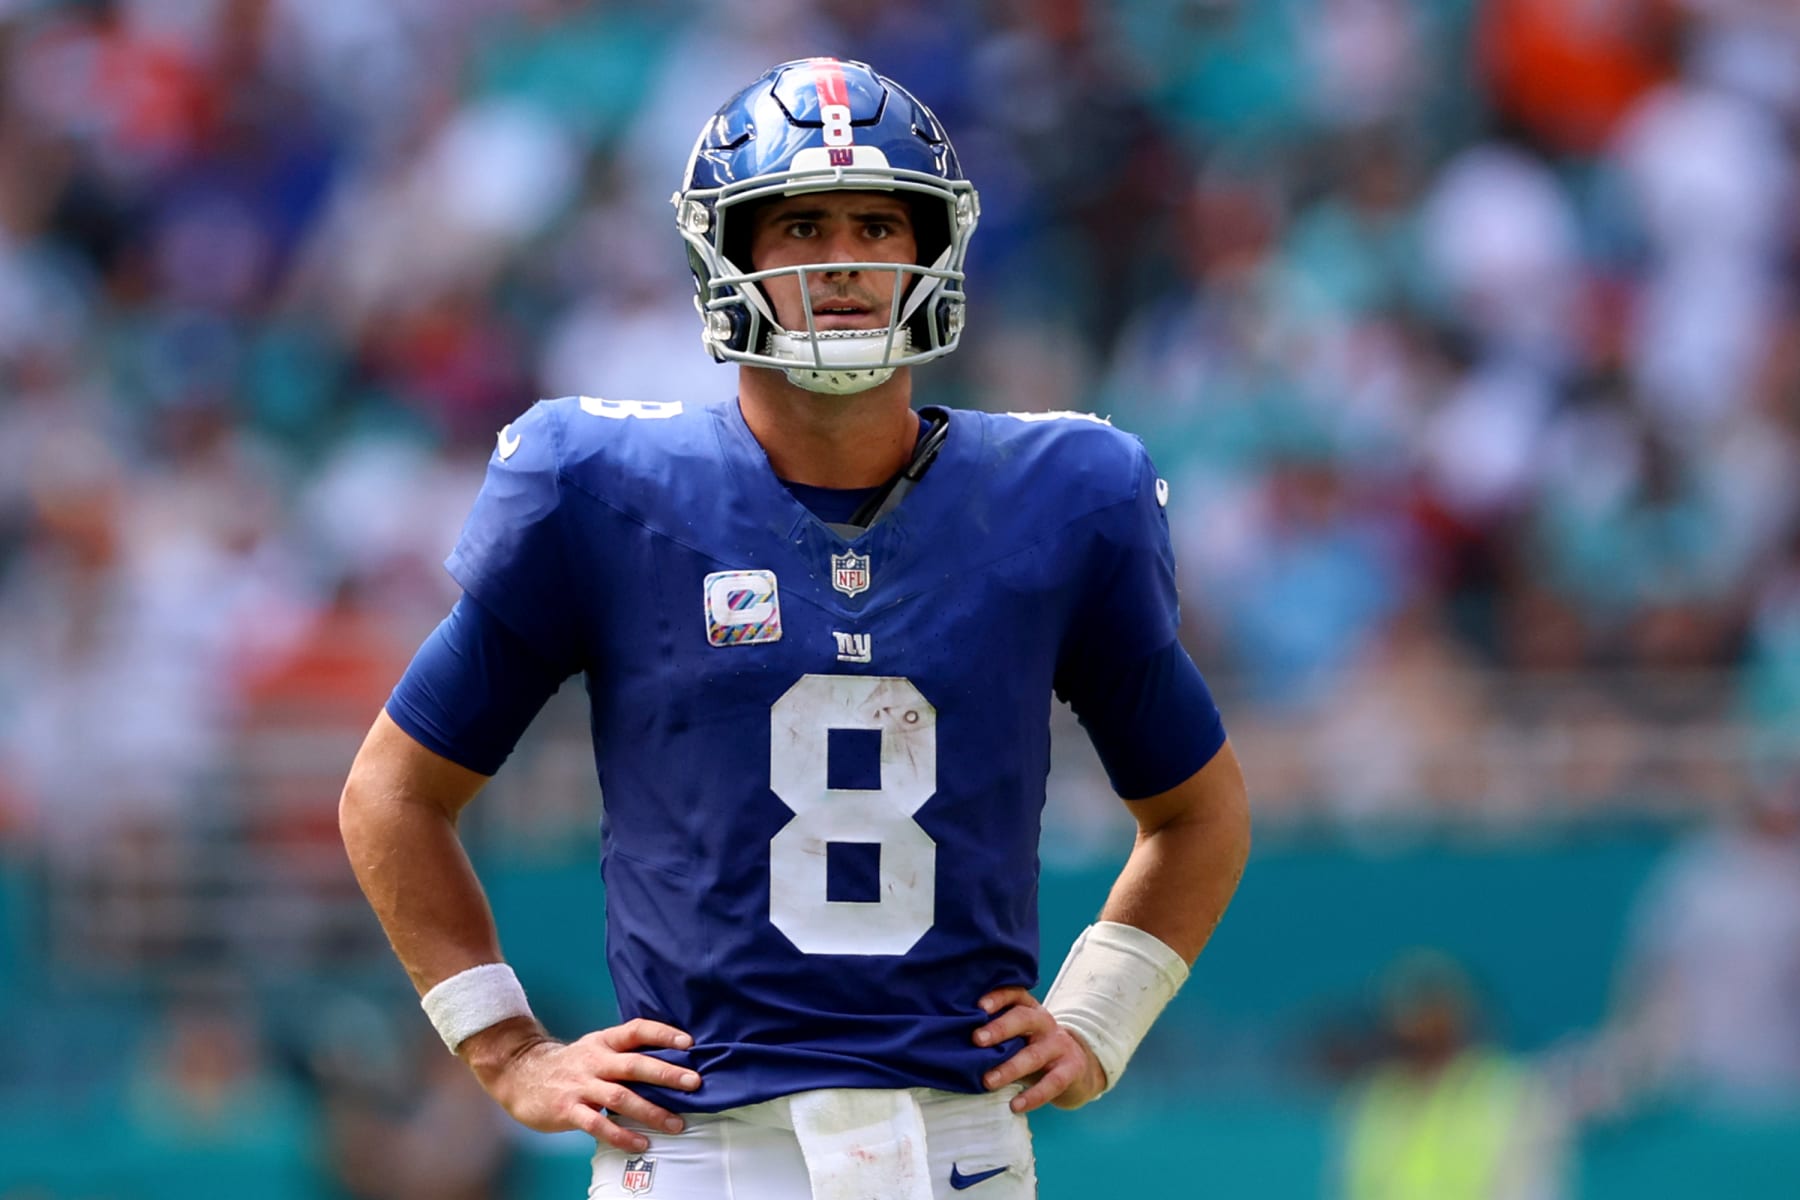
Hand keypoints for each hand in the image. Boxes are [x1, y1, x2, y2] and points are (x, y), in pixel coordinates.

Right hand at [460, 1016, 702, 1150]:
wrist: (520, 1075)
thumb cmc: (569, 1065)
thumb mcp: (595, 1049)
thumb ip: (624, 1053)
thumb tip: (669, 1060)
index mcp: (604, 1042)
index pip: (637, 1030)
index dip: (663, 1034)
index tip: (689, 1043)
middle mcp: (594, 1061)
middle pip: (634, 1064)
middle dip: (667, 1074)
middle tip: (694, 1083)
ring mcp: (581, 1086)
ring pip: (620, 1097)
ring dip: (651, 1111)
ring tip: (676, 1123)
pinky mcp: (568, 1110)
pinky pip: (598, 1124)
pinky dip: (621, 1135)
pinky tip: (641, 1143)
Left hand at [971, 987, 1106, 1112]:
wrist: (1078, 1068)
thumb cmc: (1034, 1049)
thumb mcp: (1020, 1036)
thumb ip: (997, 1036)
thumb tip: (955, 1042)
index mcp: (1030, 1010)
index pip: (1015, 995)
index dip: (998, 998)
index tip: (978, 1006)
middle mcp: (1045, 1023)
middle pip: (1024, 1018)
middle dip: (1000, 1028)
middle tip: (976, 1039)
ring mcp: (1060, 1045)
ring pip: (1034, 1054)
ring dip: (1009, 1068)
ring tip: (988, 1081)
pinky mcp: (1071, 1069)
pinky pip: (1052, 1083)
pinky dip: (1033, 1096)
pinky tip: (1015, 1105)